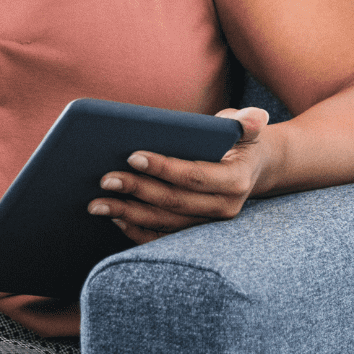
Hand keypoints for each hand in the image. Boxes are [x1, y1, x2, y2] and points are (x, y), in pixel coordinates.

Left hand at [87, 106, 273, 243]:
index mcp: (235, 181)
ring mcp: (207, 225)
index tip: (132, 156)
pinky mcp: (194, 233)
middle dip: (137, 190)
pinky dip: (136, 230)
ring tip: (97, 203)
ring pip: (164, 223)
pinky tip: (114, 217)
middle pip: (173, 202)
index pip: (194, 176)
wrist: (251, 169)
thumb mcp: (244, 128)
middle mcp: (223, 209)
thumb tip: (256, 116)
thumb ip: (245, 122)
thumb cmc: (238, 142)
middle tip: (104, 178)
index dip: (163, 168)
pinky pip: (162, 237)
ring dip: (128, 213)